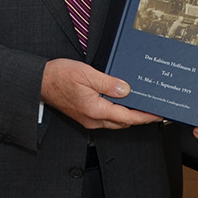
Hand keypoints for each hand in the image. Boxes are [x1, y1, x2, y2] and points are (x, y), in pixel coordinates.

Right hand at [40, 58, 161, 129]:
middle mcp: (92, 119)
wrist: (39, 81)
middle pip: (123, 123)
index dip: (144, 116)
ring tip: (140, 105)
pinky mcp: (84, 115)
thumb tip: (125, 90)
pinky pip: (106, 118)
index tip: (157, 114)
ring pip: (115, 122)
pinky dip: (117, 113)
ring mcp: (88, 119)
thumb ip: (108, 83)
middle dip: (139, 117)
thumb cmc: (59, 76)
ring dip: (128, 116)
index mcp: (95, 110)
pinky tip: (121, 102)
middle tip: (153, 108)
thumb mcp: (86, 74)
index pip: (126, 117)